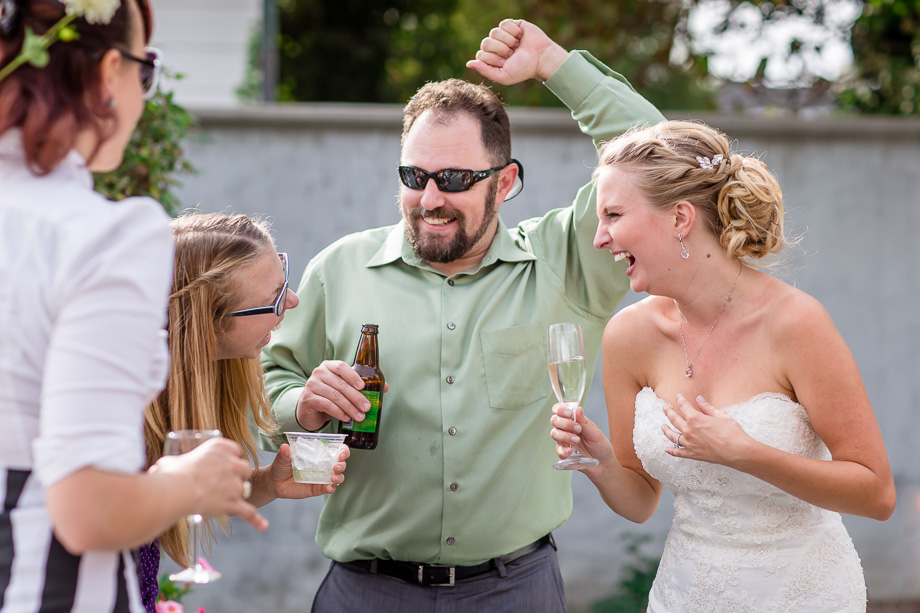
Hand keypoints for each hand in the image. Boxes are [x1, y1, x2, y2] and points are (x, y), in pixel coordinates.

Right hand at [151, 438, 268, 531]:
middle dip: (236, 476)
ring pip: (244, 489)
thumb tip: (161, 468)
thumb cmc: (170, 474)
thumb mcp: (171, 461)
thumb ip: (174, 462)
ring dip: (236, 495)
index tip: (221, 466)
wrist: (176, 490)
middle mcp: (232, 463)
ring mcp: (235, 483)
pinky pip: (248, 512)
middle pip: (244, 468)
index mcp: (220, 447)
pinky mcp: (234, 502)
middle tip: (222, 484)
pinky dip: (255, 520)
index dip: (228, 460)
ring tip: (222, 500)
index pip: (234, 451)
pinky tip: (262, 526)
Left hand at [266, 443, 348, 499]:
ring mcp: (321, 477)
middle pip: (340, 463)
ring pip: (338, 477)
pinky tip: (329, 487)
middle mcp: (323, 465)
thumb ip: (285, 453)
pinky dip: (330, 488)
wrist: (275, 482)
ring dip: (339, 477)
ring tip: (333, 478)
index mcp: (318, 454)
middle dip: (342, 464)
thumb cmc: (282, 466)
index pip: (336, 450)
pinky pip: (328, 488)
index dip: (342, 450)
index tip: (340, 453)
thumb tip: (285, 447)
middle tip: (336, 466)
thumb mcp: (283, 457)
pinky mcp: (317, 488)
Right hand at [296, 360, 389, 429]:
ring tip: (359, 416)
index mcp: (329, 366)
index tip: (363, 387)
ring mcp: (312, 385)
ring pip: (335, 396)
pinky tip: (346, 418)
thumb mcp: (343, 387)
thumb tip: (385, 387)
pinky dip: (338, 412)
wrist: (308, 406)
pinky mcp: (308, 399)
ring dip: (350, 407)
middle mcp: (319, 373)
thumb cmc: (329, 394)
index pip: (341, 367)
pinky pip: (326, 405)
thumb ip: (360, 385)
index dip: (353, 376)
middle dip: (356, 397)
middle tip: (367, 407)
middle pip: (341, 384)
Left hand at [466, 19, 569, 84]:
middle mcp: (495, 46)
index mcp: (491, 58)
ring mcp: (502, 35)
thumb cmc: (523, 69)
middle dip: (500, 49)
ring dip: (508, 40)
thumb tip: (468, 64)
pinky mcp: (511, 25)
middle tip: (512, 54)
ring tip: (517, 45)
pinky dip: (513, 31)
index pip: (481, 54)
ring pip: (494, 32)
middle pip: (486, 42)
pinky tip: (520, 36)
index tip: (505, 62)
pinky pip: (504, 23)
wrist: (541, 58)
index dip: (493, 59)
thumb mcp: (503, 76)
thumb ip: (485, 70)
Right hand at [550, 403, 613, 466]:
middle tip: (578, 429)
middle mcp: (567, 429)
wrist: (603, 464)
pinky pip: (558, 449)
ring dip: (565, 436)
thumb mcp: (595, 433)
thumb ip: (584, 422)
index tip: (569, 414)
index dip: (560, 409)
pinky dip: (563, 450)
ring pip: (554, 433)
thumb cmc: (601, 446)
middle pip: (554, 420)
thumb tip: (578, 409)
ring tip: (577, 441)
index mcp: (575, 420)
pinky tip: (571, 451)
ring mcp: (564, 440)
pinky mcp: (564, 452)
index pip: (560, 410)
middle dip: (565, 423)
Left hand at [662, 394, 753, 464]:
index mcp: (695, 418)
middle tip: (665, 407)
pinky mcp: (693, 455)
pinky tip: (666, 449)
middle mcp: (689, 431)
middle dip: (668, 411)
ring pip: (672, 436)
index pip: (683, 406)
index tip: (678, 396)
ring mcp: (689, 444)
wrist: (739, 452)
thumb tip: (699, 399)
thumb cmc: (732, 433)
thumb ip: (707, 407)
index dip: (680, 400)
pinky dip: (671, 451)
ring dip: (666, 430)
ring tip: (663, 426)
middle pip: (674, 419)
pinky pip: (678, 452)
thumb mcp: (721, 416)